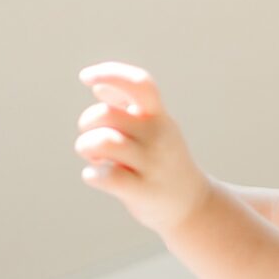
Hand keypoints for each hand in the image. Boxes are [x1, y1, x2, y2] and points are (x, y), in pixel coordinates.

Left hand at [74, 64, 211, 235]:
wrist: (192, 205)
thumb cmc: (163, 162)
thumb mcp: (153, 129)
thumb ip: (127, 107)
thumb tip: (99, 87)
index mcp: (159, 116)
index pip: (139, 84)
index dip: (109, 73)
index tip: (85, 78)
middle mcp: (158, 136)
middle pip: (106, 114)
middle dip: (87, 123)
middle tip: (93, 140)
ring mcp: (152, 164)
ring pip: (103, 142)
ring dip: (86, 147)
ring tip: (95, 158)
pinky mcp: (143, 191)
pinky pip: (105, 176)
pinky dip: (92, 174)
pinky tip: (98, 177)